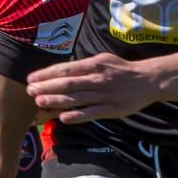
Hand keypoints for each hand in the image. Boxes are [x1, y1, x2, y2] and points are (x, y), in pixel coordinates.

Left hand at [27, 51, 158, 123]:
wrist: (147, 80)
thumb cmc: (120, 70)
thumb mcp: (102, 60)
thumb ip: (83, 66)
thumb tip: (61, 71)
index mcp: (93, 65)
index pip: (65, 69)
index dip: (46, 74)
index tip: (31, 78)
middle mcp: (96, 79)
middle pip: (67, 84)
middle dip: (47, 87)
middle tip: (30, 91)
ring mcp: (103, 95)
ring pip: (76, 98)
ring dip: (56, 101)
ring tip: (40, 102)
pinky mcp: (110, 109)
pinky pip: (90, 113)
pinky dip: (76, 116)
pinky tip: (62, 118)